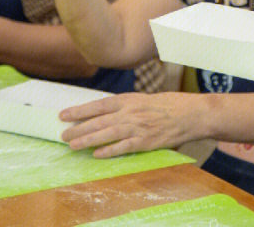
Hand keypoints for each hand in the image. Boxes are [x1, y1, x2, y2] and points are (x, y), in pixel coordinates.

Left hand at [59, 92, 202, 157]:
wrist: (190, 113)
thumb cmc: (168, 104)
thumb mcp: (143, 99)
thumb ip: (125, 106)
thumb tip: (104, 113)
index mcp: (128, 99)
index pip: (98, 105)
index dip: (79, 110)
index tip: (63, 115)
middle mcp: (130, 112)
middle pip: (99, 121)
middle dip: (78, 128)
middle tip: (63, 134)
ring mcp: (138, 128)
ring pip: (107, 134)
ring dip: (88, 140)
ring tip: (72, 145)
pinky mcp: (146, 142)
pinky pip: (123, 147)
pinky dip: (109, 151)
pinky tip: (96, 154)